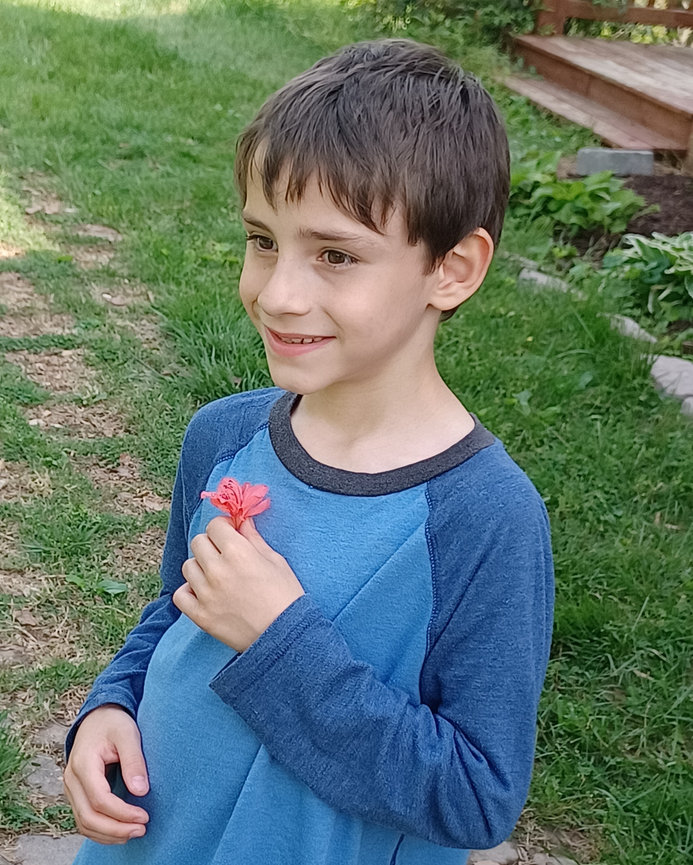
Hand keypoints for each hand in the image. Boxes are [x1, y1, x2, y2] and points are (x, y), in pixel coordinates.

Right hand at [64, 705, 149, 844]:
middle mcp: (71, 779)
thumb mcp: (128, 734)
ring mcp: (71, 788)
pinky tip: (120, 831)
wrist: (97, 716)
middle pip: (88, 817)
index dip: (122, 813)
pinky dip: (100, 830)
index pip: (99, 799)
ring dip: (108, 834)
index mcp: (83, 764)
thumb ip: (134, 761)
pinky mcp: (76, 793)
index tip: (144, 817)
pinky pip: (84, 818)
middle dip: (115, 829)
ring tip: (133, 833)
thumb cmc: (113, 723)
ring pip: (83, 823)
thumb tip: (141, 791)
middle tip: (142, 830)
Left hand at [173, 517, 303, 651]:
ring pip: (188, 566)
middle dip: (212, 544)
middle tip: (224, 554)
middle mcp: (218, 570)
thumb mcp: (275, 560)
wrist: (286, 636)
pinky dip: (189, 591)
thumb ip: (254, 538)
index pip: (215, 525)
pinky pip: (180, 594)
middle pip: (198, 542)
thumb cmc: (286, 596)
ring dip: (200, 566)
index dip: (224, 527)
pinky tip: (204, 592)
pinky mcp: (200, 615)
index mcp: (238, 552)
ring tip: (216, 576)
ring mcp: (206, 594)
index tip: (231, 533)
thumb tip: (242, 520)